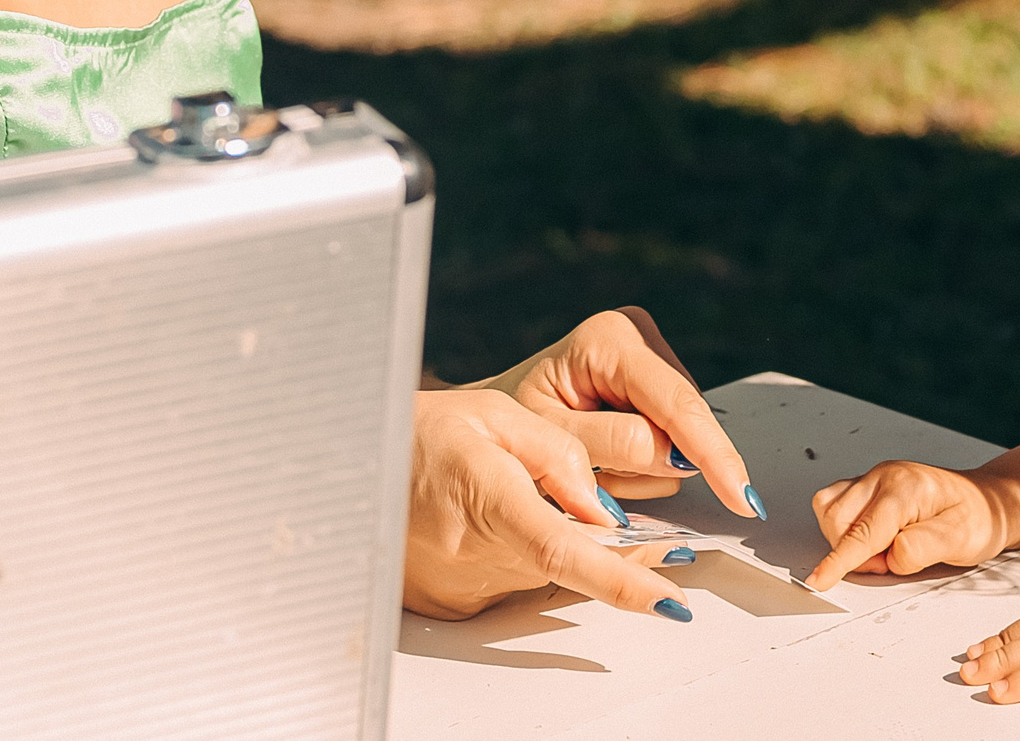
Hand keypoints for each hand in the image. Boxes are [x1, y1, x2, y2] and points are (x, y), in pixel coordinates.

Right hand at [402, 386, 696, 620]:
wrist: (350, 466)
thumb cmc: (419, 433)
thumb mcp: (494, 415)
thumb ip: (558, 457)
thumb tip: (608, 510)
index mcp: (484, 496)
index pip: (562, 549)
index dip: (620, 580)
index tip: (668, 603)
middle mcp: (472, 553)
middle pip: (569, 562)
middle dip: (618, 548)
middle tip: (659, 534)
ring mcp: (463, 585)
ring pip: (547, 574)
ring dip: (573, 546)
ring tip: (547, 501)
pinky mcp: (458, 602)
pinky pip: (519, 583)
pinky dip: (534, 557)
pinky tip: (509, 523)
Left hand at [472, 306, 759, 519]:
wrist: (496, 421)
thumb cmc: (513, 429)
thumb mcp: (551, 441)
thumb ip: (614, 445)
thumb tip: (678, 458)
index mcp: (607, 340)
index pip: (676, 404)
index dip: (712, 454)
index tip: (740, 499)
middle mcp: (637, 336)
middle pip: (686, 418)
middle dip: (658, 462)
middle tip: (599, 476)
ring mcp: (650, 355)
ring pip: (684, 434)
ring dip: (646, 466)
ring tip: (595, 463)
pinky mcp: (656, 380)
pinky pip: (675, 436)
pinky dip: (647, 461)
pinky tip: (609, 456)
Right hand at [807, 460, 1005, 588]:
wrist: (985, 501)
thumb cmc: (977, 518)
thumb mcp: (962, 539)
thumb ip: (923, 548)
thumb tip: (890, 556)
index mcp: (906, 488)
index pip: (864, 531)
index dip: (840, 560)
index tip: (820, 580)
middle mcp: (883, 476)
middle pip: (838, 521)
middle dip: (856, 553)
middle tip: (892, 561)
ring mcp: (872, 478)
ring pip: (830, 512)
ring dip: (848, 541)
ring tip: (886, 548)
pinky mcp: (866, 486)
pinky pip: (834, 505)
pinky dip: (845, 529)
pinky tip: (874, 537)